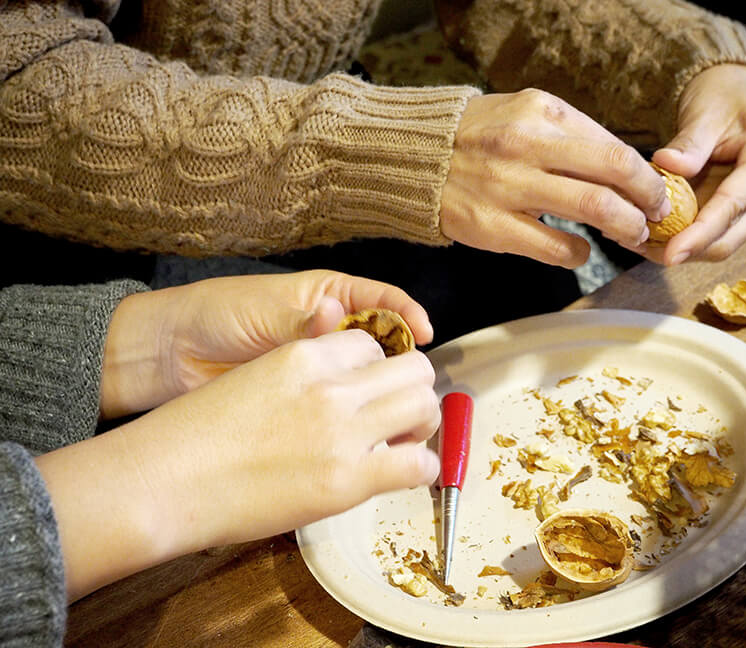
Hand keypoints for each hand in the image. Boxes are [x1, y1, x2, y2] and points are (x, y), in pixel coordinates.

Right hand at [38, 330, 441, 599]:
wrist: (161, 479)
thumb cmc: (194, 436)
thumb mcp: (255, 381)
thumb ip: (301, 378)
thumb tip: (329, 394)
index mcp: (305, 355)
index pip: (373, 343)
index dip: (378, 368)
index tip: (373, 389)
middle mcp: (331, 384)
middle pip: (413, 367)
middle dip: (413, 388)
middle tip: (399, 415)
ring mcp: (342, 429)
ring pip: (424, 405)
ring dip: (421, 423)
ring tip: (403, 442)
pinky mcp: (347, 478)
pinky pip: (418, 463)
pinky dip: (421, 468)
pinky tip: (403, 474)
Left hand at [100, 270, 432, 417]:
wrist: (171, 356)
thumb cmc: (214, 316)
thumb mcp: (263, 312)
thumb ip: (303, 321)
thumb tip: (337, 317)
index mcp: (327, 297)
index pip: (382, 301)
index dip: (407, 315)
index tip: (424, 334)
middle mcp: (331, 331)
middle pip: (385, 344)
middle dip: (403, 360)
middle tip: (414, 383)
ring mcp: (321, 368)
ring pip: (369, 379)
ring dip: (384, 392)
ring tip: (395, 407)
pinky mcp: (308, 399)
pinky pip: (344, 406)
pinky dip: (358, 415)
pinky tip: (367, 426)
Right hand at [440, 89, 671, 267]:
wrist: (413, 159)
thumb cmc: (476, 138)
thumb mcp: (522, 113)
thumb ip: (569, 134)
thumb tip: (624, 167)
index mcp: (540, 111)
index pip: (612, 144)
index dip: (644, 173)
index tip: (654, 190)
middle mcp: (526, 144)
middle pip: (615, 170)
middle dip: (649, 197)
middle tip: (657, 213)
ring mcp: (508, 186)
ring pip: (593, 207)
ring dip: (625, 225)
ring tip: (630, 234)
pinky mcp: (491, 225)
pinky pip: (554, 247)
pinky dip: (578, 253)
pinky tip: (579, 250)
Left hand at [644, 64, 745, 264]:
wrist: (737, 96)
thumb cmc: (724, 97)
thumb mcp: (705, 111)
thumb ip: (689, 143)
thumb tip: (665, 164)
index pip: (732, 206)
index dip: (699, 235)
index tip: (669, 255)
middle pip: (728, 238)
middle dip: (683, 249)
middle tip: (634, 244)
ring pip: (717, 245)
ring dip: (677, 249)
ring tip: (634, 239)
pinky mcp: (741, 214)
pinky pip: (709, 237)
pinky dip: (679, 240)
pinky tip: (647, 235)